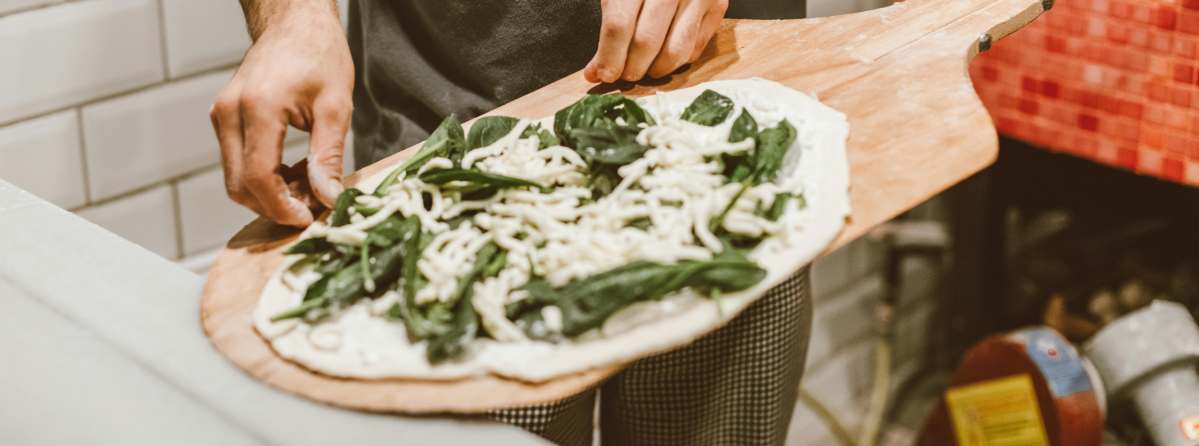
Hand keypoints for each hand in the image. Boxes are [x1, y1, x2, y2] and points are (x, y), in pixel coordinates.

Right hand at [211, 4, 352, 226]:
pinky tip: (292, 170)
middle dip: (275, 205)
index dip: (282, 207)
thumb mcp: (335, 107)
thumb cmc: (319, 55)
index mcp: (259, 108)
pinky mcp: (223, 118)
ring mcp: (221, 115)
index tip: (309, 218)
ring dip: (268, 194)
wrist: (294, 24)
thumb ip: (328, 156)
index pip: (258, 178)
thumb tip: (327, 198)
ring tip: (307, 185)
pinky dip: (261, 177)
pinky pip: (236, 162)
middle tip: (312, 205)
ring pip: (234, 178)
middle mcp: (230, 112)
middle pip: (238, 185)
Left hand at [584, 0, 727, 82]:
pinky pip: (694, 49)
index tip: (605, 74)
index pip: (620, 24)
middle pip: (647, 41)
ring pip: (675, 51)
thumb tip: (596, 72)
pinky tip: (664, 55)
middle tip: (625, 74)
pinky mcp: (717, 5)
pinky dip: (676, 61)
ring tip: (644, 68)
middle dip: (632, 68)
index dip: (610, 55)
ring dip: (655, 70)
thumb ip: (609, 28)